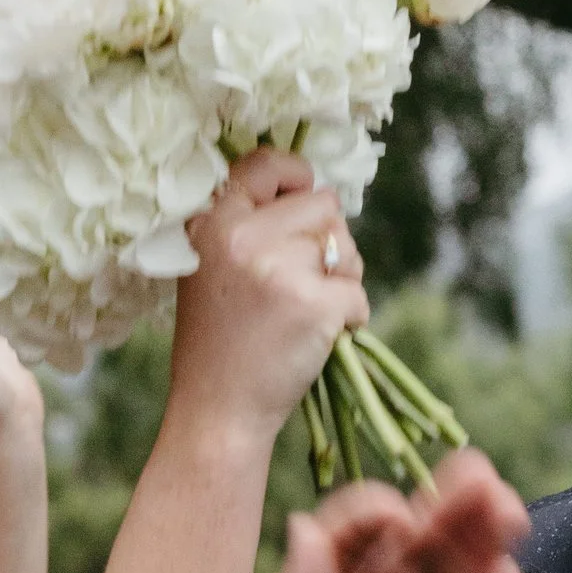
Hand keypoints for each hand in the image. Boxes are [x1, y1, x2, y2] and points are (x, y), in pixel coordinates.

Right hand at [166, 150, 370, 442]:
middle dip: (329, 242)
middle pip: (324, 206)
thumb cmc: (220, 342)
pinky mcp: (314, 303)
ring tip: (303, 312)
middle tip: (303, 284)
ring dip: (342, 279)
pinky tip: (319, 338)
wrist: (217, 409)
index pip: (266, 163)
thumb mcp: (212, 268)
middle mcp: (243, 236)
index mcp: (213, 222)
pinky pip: (358, 295)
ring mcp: (279, 268)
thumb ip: (251, 227)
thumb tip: (317, 196)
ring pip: (346, 248)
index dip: (297, 176)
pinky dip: (351, 319)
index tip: (304, 196)